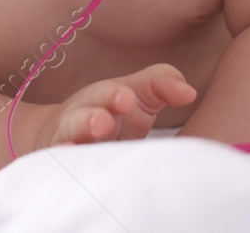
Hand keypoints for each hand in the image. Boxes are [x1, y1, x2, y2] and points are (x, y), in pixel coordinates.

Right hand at [32, 64, 197, 149]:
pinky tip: (67, 157)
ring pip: (69, 139)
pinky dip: (62, 160)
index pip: (109, 95)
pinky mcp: (63, 164)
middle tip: (104, 121)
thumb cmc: (113, 113)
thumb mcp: (137, 94)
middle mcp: (83, 118)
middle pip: (84, 117)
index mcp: (103, 100)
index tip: (127, 99)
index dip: (115, 97)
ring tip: (91, 137)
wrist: (64, 133)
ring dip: (78, 137)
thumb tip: (190, 93)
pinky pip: (60, 163)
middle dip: (93, 118)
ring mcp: (70, 141)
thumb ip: (162, 85)